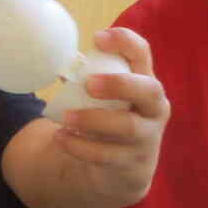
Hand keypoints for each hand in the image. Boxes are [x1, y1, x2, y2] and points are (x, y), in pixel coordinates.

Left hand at [49, 28, 168, 207]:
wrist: (124, 170)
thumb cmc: (110, 120)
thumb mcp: (106, 98)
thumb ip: (88, 79)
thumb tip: (54, 62)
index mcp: (145, 83)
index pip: (143, 54)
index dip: (124, 42)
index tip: (97, 38)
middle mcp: (153, 109)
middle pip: (148, 91)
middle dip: (119, 84)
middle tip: (89, 84)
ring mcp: (147, 138)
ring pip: (127, 127)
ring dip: (93, 120)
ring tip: (65, 118)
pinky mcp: (133, 164)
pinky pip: (107, 156)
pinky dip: (80, 147)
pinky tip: (61, 138)